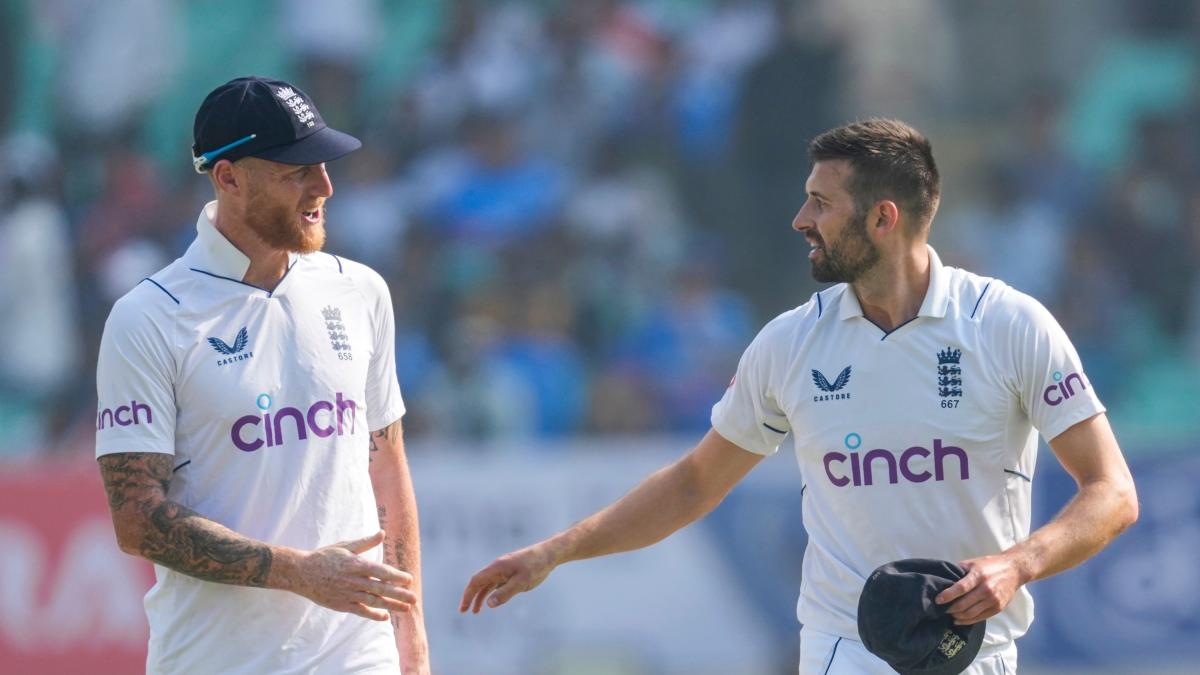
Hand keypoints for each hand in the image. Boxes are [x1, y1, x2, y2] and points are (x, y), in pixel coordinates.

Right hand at [290, 531, 417, 620]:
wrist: (301, 573)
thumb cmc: (325, 556)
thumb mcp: (345, 546)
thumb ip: (365, 542)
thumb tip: (382, 533)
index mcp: (356, 564)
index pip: (381, 572)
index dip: (396, 577)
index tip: (409, 580)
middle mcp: (354, 580)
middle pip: (381, 589)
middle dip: (399, 594)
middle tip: (414, 599)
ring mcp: (347, 594)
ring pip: (374, 601)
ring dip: (391, 606)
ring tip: (406, 609)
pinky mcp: (341, 604)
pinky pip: (360, 611)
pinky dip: (373, 614)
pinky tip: (385, 616)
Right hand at [459, 542, 559, 612]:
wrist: (549, 554)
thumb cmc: (536, 566)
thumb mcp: (521, 582)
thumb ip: (505, 593)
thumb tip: (489, 604)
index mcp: (496, 567)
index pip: (476, 581)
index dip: (467, 594)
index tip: (463, 608)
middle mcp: (497, 567)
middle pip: (478, 582)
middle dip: (470, 596)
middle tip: (464, 611)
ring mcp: (504, 569)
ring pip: (487, 584)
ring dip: (480, 596)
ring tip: (476, 611)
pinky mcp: (511, 572)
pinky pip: (496, 583)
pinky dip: (491, 592)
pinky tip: (491, 601)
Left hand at [935, 553, 1027, 624]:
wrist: (1014, 570)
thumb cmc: (990, 565)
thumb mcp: (973, 562)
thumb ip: (958, 570)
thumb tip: (942, 578)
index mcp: (978, 575)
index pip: (960, 588)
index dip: (947, 595)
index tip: (937, 600)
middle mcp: (986, 589)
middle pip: (965, 604)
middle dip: (951, 608)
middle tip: (941, 609)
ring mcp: (993, 600)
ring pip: (971, 613)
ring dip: (958, 616)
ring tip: (949, 614)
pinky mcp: (998, 608)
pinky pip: (980, 618)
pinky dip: (968, 621)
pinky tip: (959, 619)